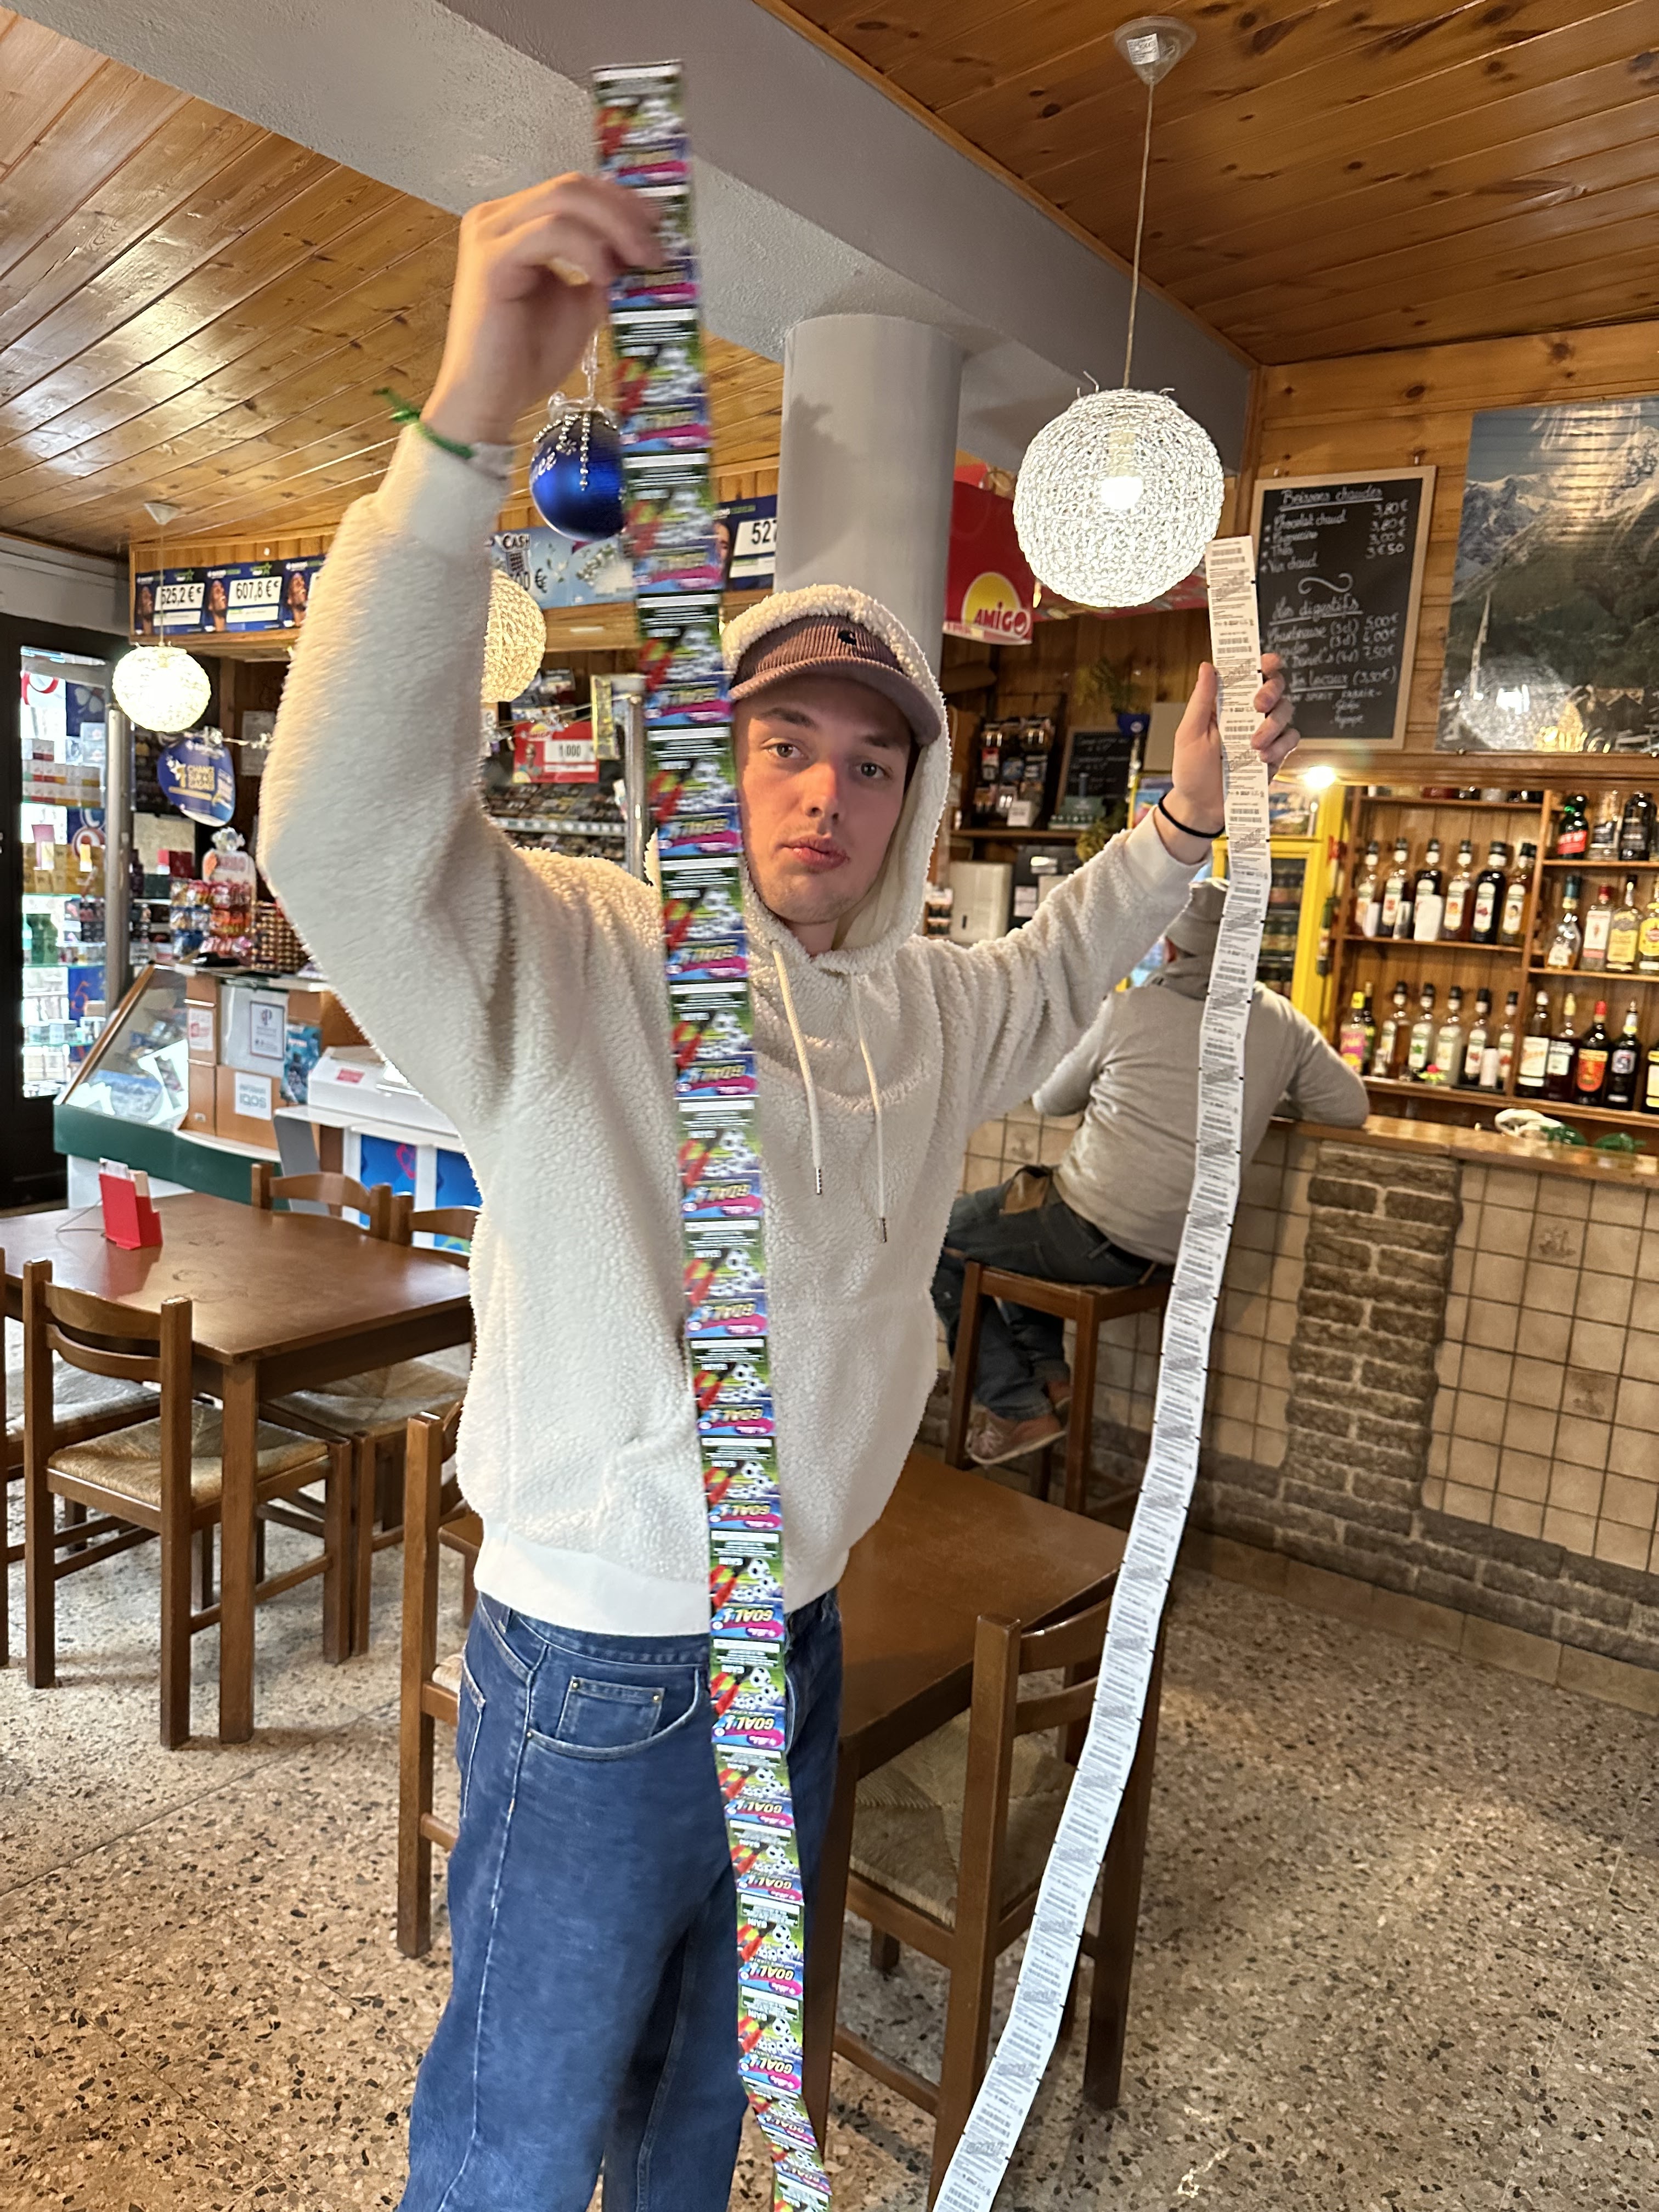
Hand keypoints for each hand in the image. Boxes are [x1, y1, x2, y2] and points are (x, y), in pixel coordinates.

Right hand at [422, 175, 660, 447]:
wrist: (490, 400)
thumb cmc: (529, 359)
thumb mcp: (581, 306)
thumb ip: (604, 274)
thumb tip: (643, 254)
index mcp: (517, 224)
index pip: (574, 192)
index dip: (621, 201)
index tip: (659, 225)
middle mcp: (498, 218)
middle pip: (572, 188)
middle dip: (623, 212)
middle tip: (656, 247)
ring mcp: (490, 235)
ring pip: (563, 200)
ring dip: (613, 227)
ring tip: (641, 261)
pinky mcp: (491, 260)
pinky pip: (550, 233)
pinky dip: (587, 250)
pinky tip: (605, 278)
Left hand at [1155, 653, 1298, 861]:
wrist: (1200, 807)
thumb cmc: (1191, 769)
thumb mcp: (1188, 733)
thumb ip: (1201, 700)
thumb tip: (1208, 666)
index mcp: (1228, 703)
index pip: (1251, 674)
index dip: (1264, 663)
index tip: (1268, 662)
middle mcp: (1250, 714)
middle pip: (1276, 687)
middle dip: (1272, 691)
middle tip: (1258, 705)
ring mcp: (1265, 733)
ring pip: (1286, 712)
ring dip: (1273, 725)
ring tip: (1253, 745)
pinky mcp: (1275, 754)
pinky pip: (1290, 740)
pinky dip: (1280, 746)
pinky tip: (1262, 759)